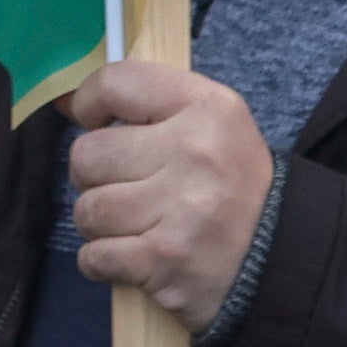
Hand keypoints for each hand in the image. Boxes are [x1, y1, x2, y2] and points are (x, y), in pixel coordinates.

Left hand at [65, 58, 273, 329]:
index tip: (96, 123)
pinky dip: (103, 262)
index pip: (115, 83)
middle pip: (88, 155)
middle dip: (96, 177)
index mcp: (207, 108)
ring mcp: (180, 208)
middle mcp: (194, 152)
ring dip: (102, 224)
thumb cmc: (233, 188)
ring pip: (87, 210)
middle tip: (127, 188)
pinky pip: (94, 256)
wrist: (282, 259)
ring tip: (136, 226)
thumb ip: (149, 106)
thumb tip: (65, 102)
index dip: (89, 104)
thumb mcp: (214, 126)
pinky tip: (132, 258)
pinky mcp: (164, 259)